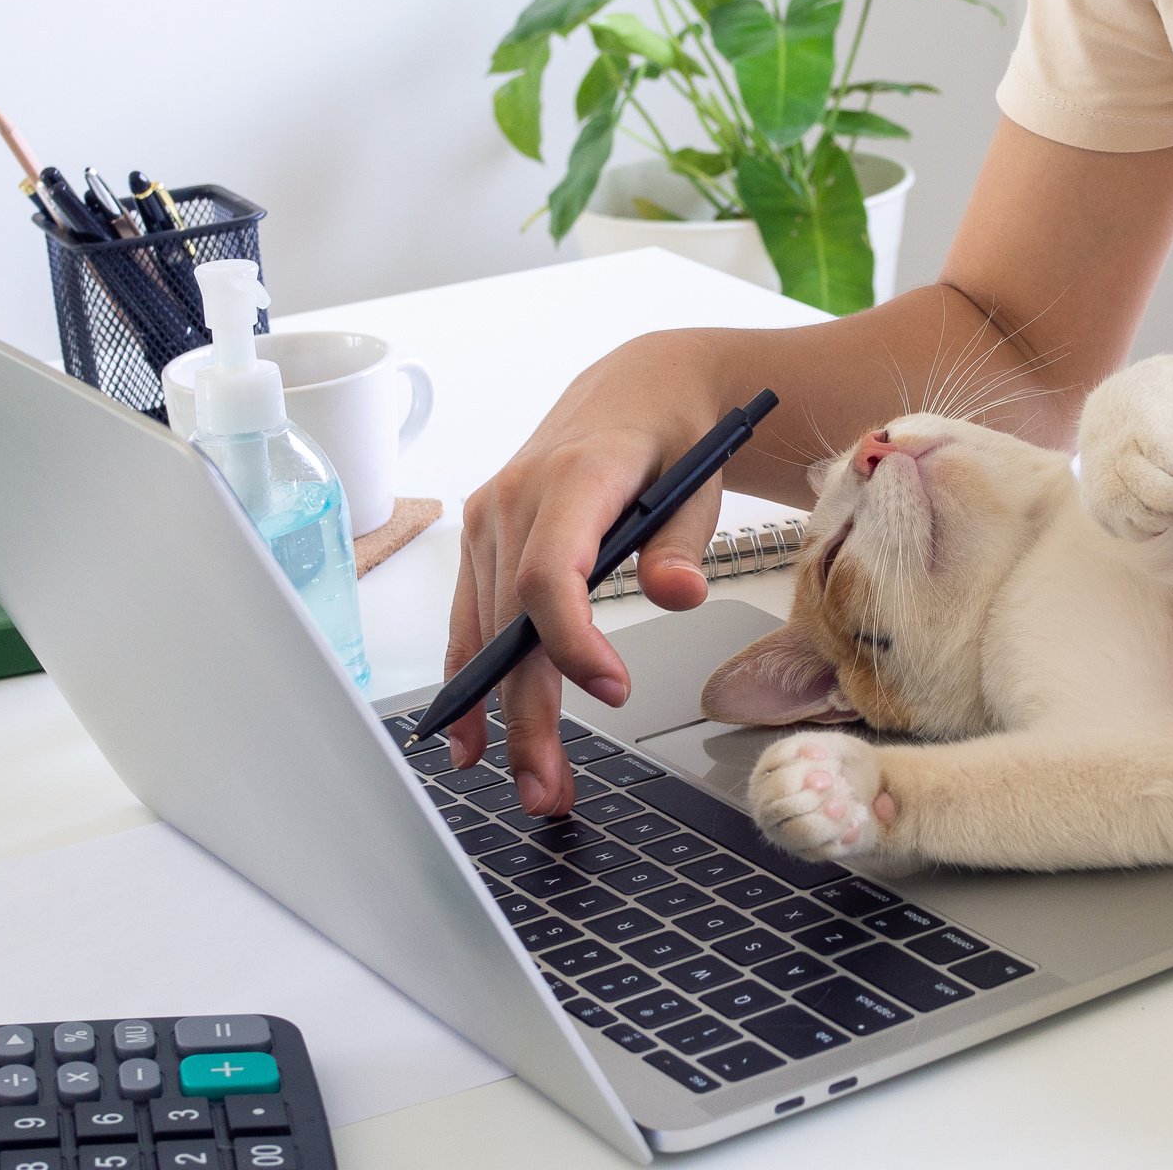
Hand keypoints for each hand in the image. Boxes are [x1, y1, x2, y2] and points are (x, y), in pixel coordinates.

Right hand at [445, 333, 728, 812]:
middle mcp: (514, 498)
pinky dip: (470, 677)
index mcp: (573, 478)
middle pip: (512, 622)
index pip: (550, 575)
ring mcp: (490, 518)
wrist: (643, 386)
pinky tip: (470, 735)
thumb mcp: (701, 478)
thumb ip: (684, 541)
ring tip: (533, 782)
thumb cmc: (675, 434)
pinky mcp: (484, 537)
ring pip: (486, 631)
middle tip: (550, 787)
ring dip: (502, 714)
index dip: (571, 641)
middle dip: (528, 713)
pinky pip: (470, 616)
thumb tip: (676, 594)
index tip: (613, 691)